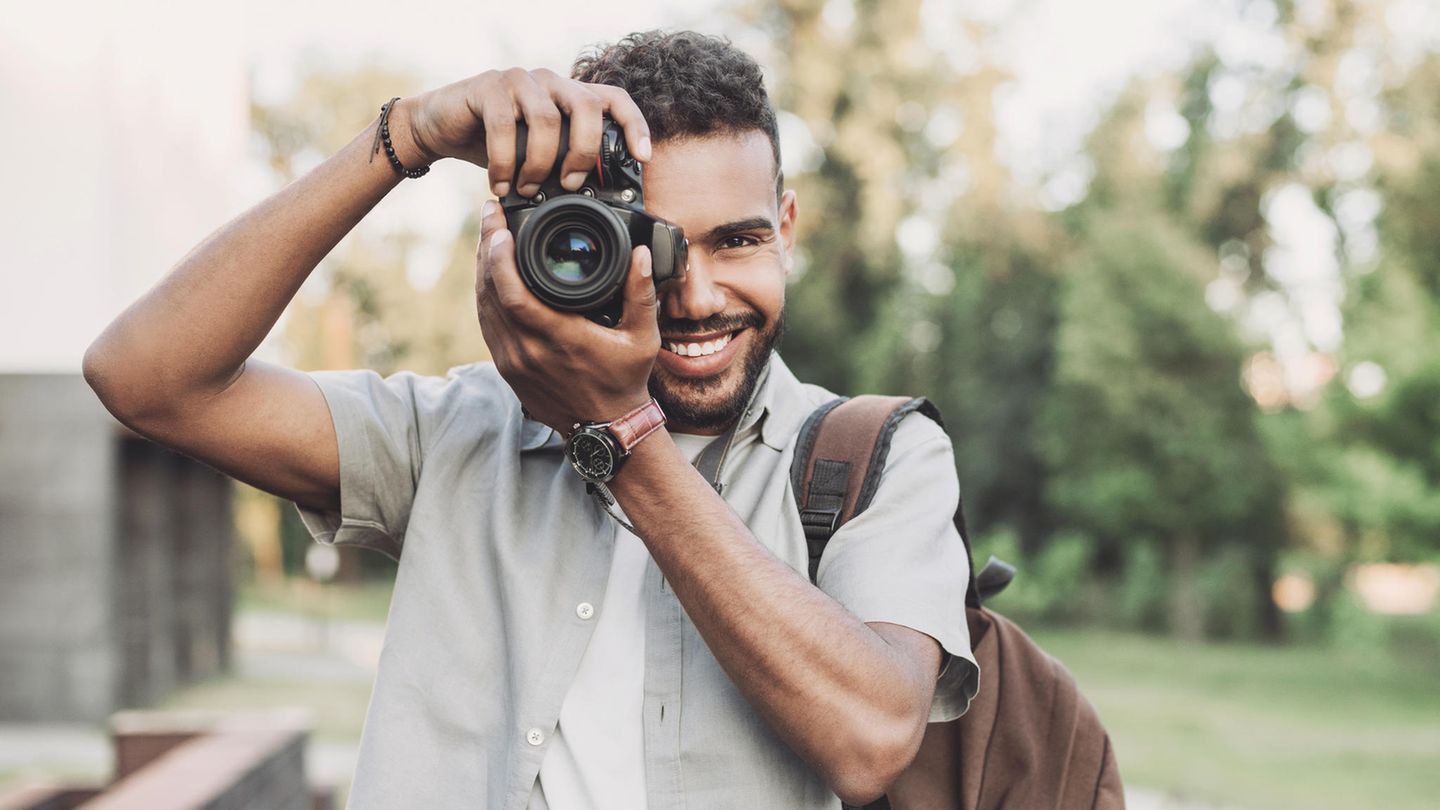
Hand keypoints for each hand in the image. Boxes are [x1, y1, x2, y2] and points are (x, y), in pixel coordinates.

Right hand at [402, 68, 652, 196]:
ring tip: (528, 190)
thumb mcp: (540, 156)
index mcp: (571, 96)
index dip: (634, 126)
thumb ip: (566, 164)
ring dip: (540, 164)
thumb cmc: (497, 145)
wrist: (442, 127)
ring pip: (546, 119)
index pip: (615, 99)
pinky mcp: (489, 87)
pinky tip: (501, 186)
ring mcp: (521, 81)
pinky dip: (505, 162)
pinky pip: (504, 125)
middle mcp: (551, 82)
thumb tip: (597, 200)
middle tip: (571, 184)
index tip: (643, 158)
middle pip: (586, 107)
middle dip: (584, 151)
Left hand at [475, 200, 659, 432]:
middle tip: (489, 214)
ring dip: (482, 269)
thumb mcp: (643, 338)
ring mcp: (512, 361)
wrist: (605, 428)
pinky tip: (490, 274)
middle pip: (490, 292)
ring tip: (488, 236)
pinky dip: (485, 295)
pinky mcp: (506, 368)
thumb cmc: (624, 382)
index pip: (513, 293)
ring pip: (483, 307)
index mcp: (559, 338)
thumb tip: (642, 254)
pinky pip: (487, 324)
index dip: (499, 257)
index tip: (499, 226)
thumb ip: (641, 294)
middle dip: (485, 248)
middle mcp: (528, 350)